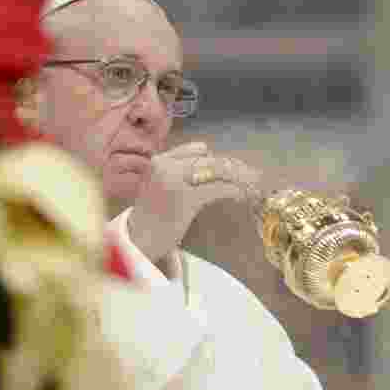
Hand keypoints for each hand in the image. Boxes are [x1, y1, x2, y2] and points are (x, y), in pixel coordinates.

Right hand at [126, 141, 260, 264]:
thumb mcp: (161, 186)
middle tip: (251, 176)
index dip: (219, 159)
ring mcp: (175, 180)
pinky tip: (241, 196)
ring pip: (217, 172)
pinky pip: (218, 189)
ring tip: (250, 186)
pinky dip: (233, 191)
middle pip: (210, 160)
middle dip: (233, 168)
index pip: (198, 150)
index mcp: (160, 160)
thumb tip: (214, 170)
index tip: (234, 167)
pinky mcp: (186, 198)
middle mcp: (166, 165)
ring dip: (237, 178)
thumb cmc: (152, 217)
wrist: (138, 240)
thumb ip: (181, 174)